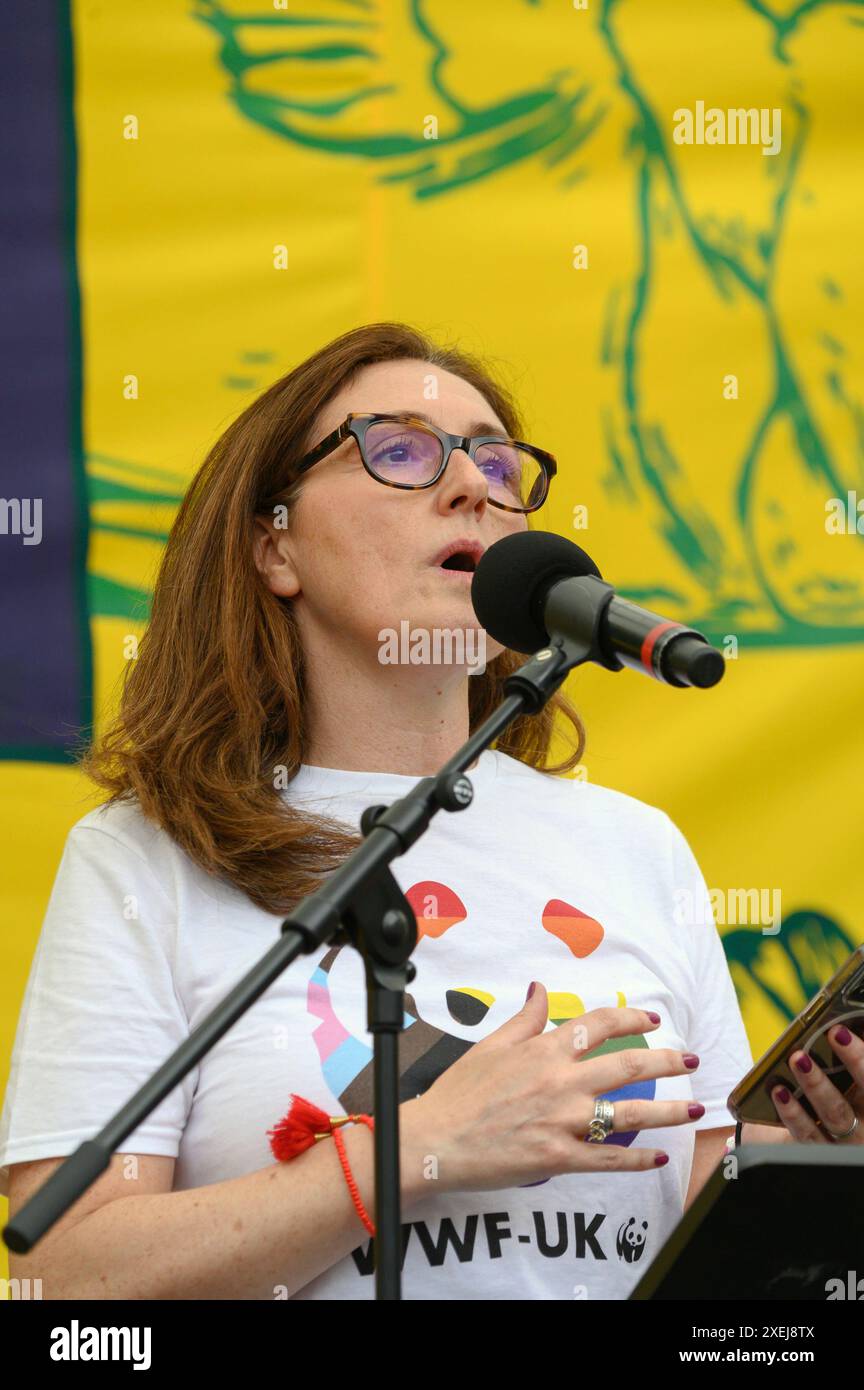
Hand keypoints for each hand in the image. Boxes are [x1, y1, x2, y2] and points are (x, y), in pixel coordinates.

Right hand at [406, 983, 704, 1193]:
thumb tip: (540, 989)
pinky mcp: (558, 1158)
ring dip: (668, 1110)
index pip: (597, 1025)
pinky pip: (607, 1159)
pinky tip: (659, 1156)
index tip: (652, 1017)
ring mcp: (562, 1121)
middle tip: (691, 1059)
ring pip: (628, 1114)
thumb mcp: (489, 1045)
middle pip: (626, 1066)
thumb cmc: (459, 1093)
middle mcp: (560, 1082)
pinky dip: (637, 1159)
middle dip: (666, 1061)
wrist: (435, 1140)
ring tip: (695, 1108)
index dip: (630, 1017)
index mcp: (543, 1051)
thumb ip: (523, 1019)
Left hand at [762, 1025, 863, 1144]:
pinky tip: (780, 1091)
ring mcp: (845, 1143)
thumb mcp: (847, 1083)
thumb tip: (844, 1023)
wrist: (814, 1140)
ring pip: (836, 1114)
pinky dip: (792, 1111)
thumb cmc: (835, 1099)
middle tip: (835, 1033)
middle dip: (856, 1061)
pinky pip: (806, 1133)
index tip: (848, 1030)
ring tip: (798, 1058)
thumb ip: (850, 1059)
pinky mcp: (818, 1152)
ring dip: (817, 1083)